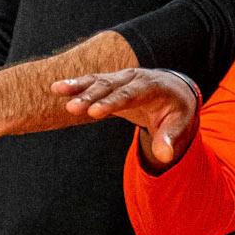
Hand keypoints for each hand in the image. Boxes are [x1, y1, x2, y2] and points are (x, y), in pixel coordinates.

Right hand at [53, 67, 200, 168]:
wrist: (173, 90)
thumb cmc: (175, 110)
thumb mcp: (178, 124)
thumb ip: (168, 139)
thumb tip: (164, 157)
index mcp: (152, 86)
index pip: (130, 95)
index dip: (111, 103)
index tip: (94, 112)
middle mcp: (134, 77)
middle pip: (110, 86)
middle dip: (90, 97)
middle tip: (72, 108)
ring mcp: (121, 77)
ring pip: (98, 81)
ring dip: (78, 87)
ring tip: (58, 90)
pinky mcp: (110, 81)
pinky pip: (92, 82)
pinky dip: (75, 84)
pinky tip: (57, 88)